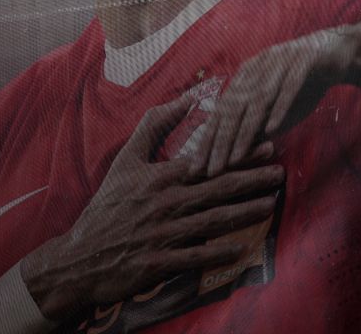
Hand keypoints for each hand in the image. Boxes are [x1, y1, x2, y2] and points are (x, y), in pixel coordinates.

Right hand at [20, 97, 283, 322]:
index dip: (240, 155)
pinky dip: (217, 254)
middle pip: (217, 190)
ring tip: (271, 204)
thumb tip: (188, 97)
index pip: (207, 163)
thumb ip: (156, 126)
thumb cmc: (109, 205)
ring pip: (212, 221)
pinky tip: (241, 250)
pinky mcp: (158, 263)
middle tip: (280, 173)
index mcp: (160, 178)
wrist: (79, 256)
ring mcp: (163, 234)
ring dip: (244, 213)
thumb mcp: (126, 160)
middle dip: (252, 181)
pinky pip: (194, 258)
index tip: (268, 147)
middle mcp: (165, 204)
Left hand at [194, 22, 360, 177]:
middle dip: (221, 141)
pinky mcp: (303, 62)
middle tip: (211, 170)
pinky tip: (272, 130)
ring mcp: (280, 62)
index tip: (198, 167)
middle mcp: (258, 66)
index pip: (222, 111)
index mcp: (247, 74)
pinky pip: (288, 88)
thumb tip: (236, 152)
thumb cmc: (303, 82)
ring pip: (257, 100)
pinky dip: (279, 108)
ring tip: (235, 157)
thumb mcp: (277, 106)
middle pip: (234, 108)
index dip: (209, 139)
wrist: (337, 52)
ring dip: (244, 131)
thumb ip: (258, 124)